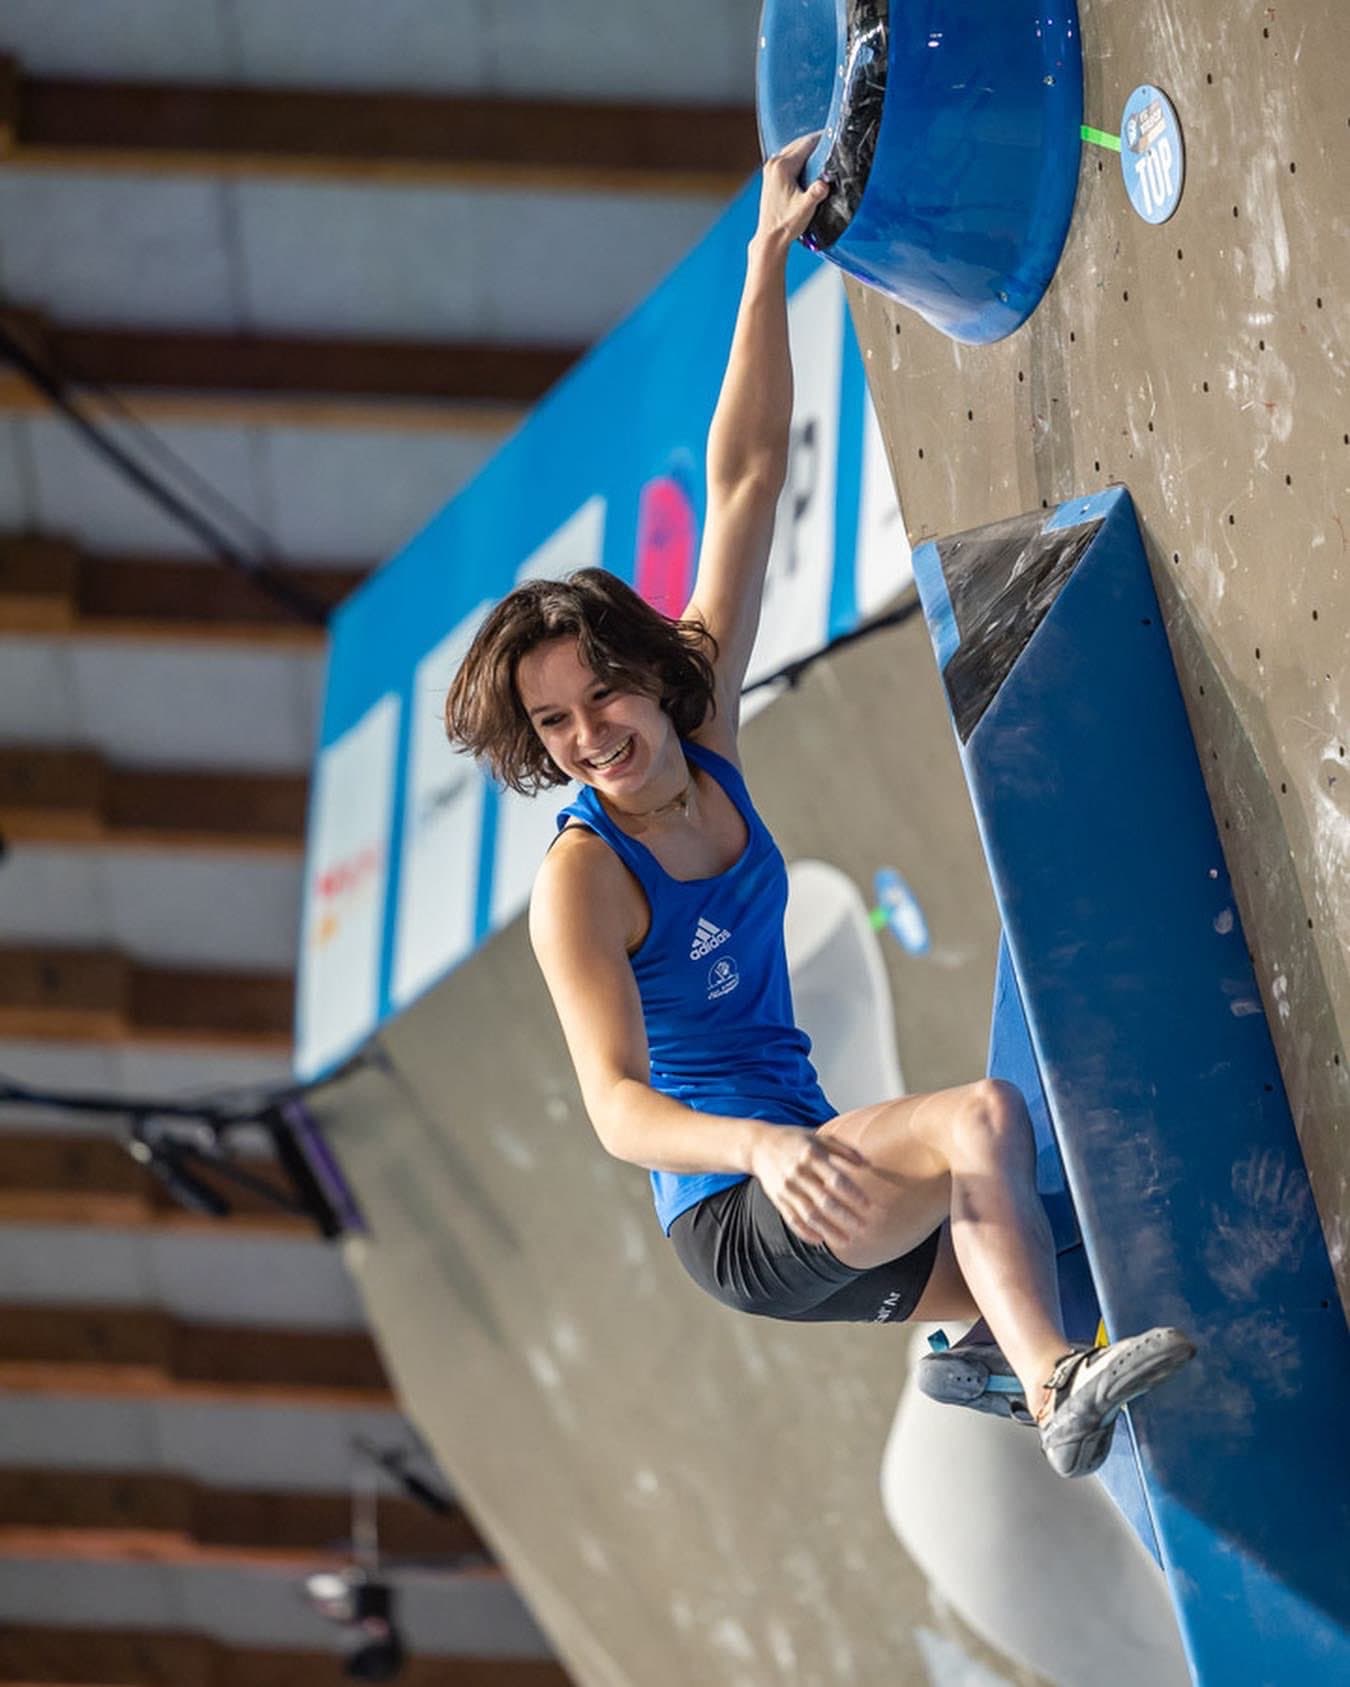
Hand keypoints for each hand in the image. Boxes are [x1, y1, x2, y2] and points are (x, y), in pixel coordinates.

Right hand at [749, 1125, 872, 1251]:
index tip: (868, 1206)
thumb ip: (843, 1149)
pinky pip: (792, 1220)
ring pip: (809, 1215)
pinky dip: (806, 1233)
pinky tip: (820, 1240)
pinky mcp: (778, 1199)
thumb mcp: (819, 1137)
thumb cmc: (795, 1140)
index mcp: (811, 1156)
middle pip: (824, 1201)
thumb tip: (868, 1164)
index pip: (836, 1180)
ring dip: (829, 1230)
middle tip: (862, 1227)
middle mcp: (798, 1173)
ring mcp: (786, 1188)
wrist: (759, 1145)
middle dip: (845, 1217)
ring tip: (846, 1241)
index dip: (853, 1194)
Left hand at [756, 132, 829, 249]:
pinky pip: (788, 158)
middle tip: (832, 143)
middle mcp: (774, 163)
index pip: (806, 143)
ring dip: (807, 149)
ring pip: (793, 149)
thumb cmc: (786, 224)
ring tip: (823, 152)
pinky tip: (809, 165)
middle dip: (816, 142)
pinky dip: (799, 157)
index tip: (835, 137)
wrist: (770, 237)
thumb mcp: (805, 209)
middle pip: (799, 143)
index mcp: (783, 167)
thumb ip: (816, 194)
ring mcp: (770, 169)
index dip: (822, 139)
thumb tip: (825, 183)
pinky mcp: (770, 176)